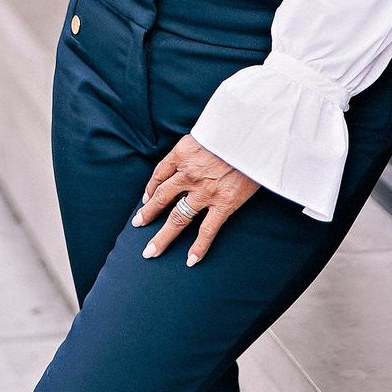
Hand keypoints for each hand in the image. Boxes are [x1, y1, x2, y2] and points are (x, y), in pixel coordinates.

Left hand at [132, 134, 259, 264]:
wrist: (254, 134)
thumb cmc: (231, 131)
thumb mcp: (204, 132)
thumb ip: (191, 149)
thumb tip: (184, 161)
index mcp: (182, 153)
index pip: (159, 174)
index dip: (150, 189)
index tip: (146, 200)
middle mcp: (188, 174)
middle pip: (161, 199)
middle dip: (147, 214)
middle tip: (137, 225)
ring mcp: (205, 191)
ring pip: (178, 218)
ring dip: (163, 237)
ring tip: (151, 250)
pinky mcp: (223, 203)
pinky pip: (207, 230)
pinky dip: (198, 247)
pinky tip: (191, 260)